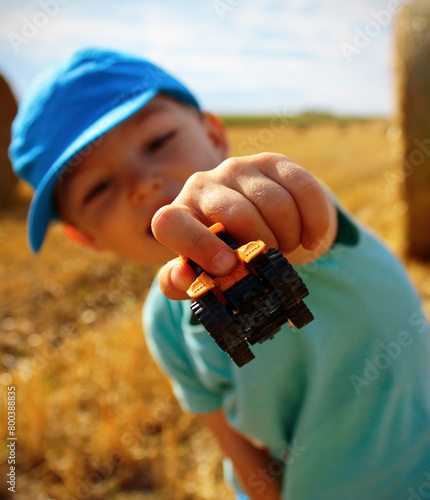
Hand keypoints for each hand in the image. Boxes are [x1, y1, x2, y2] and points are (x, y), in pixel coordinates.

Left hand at [152, 152, 334, 299]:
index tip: (227, 267)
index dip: (197, 246)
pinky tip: (311, 239)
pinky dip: (314, 221)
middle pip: (237, 214)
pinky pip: (303, 188)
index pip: (169, 223)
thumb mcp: (198, 272)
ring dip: (288, 236)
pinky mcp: (271, 161)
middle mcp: (202, 184)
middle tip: (267, 261)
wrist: (251, 224)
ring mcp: (237, 168)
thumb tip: (184, 276)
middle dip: (261, 247)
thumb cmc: (219, 253)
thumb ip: (180, 282)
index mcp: (178, 216)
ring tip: (284, 247)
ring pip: (275, 203)